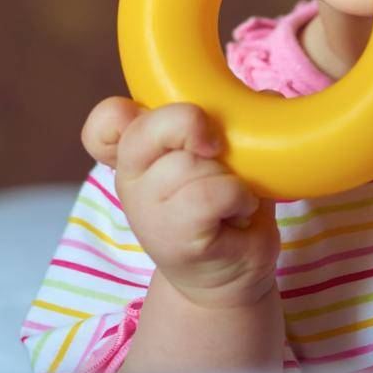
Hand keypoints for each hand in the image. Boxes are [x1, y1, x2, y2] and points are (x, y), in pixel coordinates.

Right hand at [81, 96, 281, 309]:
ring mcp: (147, 210)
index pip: (106, 121)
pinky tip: (240, 210)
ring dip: (227, 173)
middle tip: (215, 146)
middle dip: (191, 124)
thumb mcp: (226, 156)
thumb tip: (266, 95)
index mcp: (139, 152)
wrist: (231, 276)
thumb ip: (234, 122)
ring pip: (188, 162)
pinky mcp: (172, 237)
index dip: (124, 111)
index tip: (169, 123)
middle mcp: (132, 179)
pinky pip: (210, 193)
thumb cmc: (226, 208)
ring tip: (234, 195)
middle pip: (147, 129)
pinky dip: (237, 196)